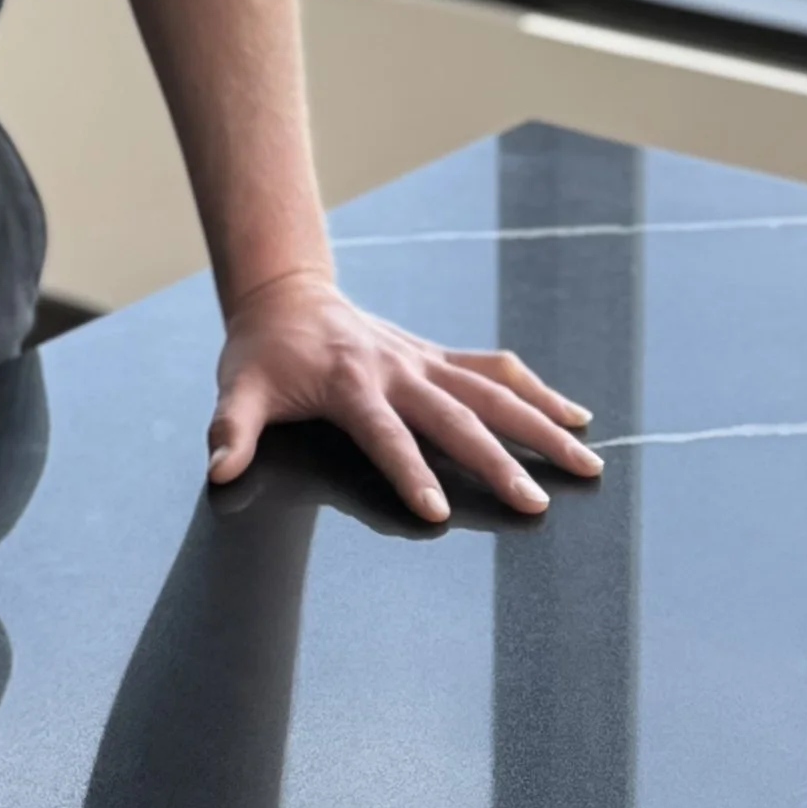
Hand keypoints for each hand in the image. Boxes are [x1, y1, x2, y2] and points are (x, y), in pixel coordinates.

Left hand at [208, 271, 602, 522]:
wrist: (287, 295)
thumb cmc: (263, 351)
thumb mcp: (238, 387)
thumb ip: (230, 430)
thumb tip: (220, 471)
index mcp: (350, 383)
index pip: (385, 435)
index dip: (408, 472)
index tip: (437, 512)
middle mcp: (397, 370)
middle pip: (455, 418)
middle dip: (498, 461)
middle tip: (537, 503)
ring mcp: (424, 361)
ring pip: (493, 391)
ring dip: (540, 424)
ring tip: (586, 461)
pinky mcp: (438, 357)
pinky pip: (494, 370)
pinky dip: (536, 389)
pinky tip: (574, 415)